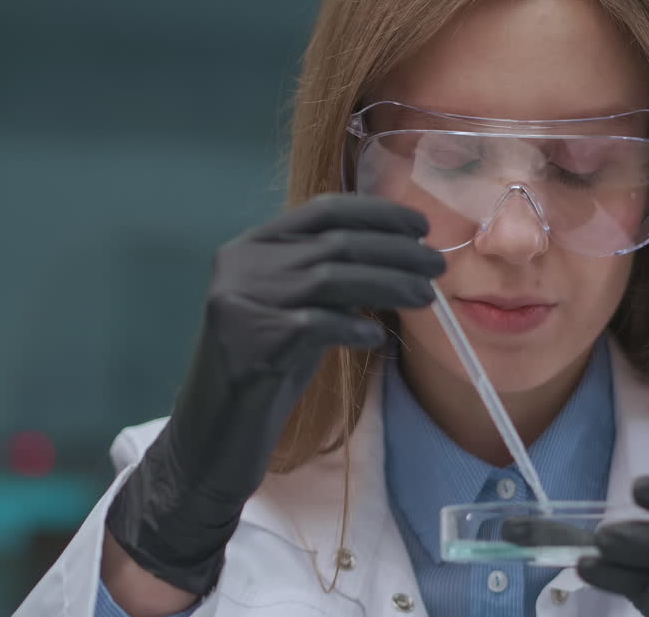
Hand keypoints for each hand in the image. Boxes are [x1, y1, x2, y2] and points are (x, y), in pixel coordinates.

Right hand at [105, 194, 444, 595]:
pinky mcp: (251, 344)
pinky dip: (355, 328)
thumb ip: (328, 280)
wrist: (211, 439)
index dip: (378, 214)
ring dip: (390, 285)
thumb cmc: (264, 373)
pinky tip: (376, 339)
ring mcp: (242, 303)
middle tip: (436, 267)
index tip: (420, 228)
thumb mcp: (295, 312)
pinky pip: (319, 324)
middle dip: (396, 252)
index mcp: (251, 248)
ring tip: (426, 298)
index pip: (323, 210)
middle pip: (337, 243)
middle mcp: (241, 266)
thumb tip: (401, 257)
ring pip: (333, 277)